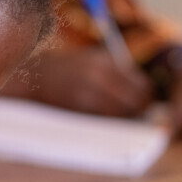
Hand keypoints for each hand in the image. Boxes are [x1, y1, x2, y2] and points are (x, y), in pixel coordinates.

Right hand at [8, 47, 153, 117]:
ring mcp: (88, 93)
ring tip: (123, 116)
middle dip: (140, 109)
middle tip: (138, 113)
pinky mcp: (78, 109)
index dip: (146, 96)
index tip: (144, 100)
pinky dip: (110, 122)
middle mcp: (99, 76)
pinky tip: (107, 118)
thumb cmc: (68, 70)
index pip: (141, 84)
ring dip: (126, 118)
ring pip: (122, 114)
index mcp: (105, 62)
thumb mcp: (93, 60)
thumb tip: (145, 92)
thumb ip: (118, 72)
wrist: (35, 77)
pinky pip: (105, 120)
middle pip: (136, 101)